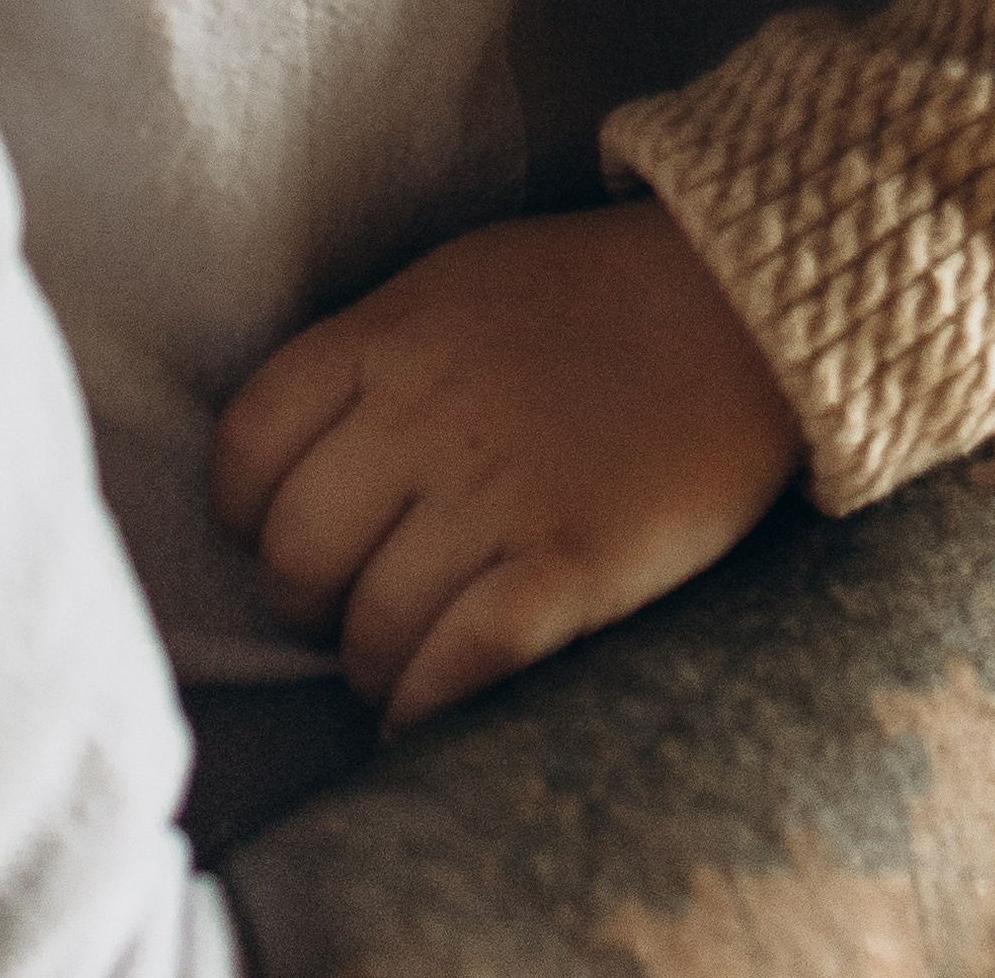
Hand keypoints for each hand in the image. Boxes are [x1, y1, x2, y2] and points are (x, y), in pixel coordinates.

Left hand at [211, 199, 802, 726]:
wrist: (747, 300)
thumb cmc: (593, 295)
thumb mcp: (457, 283)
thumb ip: (370, 359)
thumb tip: (294, 460)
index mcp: (391, 333)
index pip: (247, 448)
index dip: (248, 512)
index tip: (282, 532)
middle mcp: (429, 412)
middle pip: (297, 554)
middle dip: (310, 600)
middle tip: (351, 603)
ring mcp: (502, 491)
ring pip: (371, 629)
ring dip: (373, 667)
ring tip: (403, 661)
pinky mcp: (575, 562)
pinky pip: (458, 666)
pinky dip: (427, 708)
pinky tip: (429, 711)